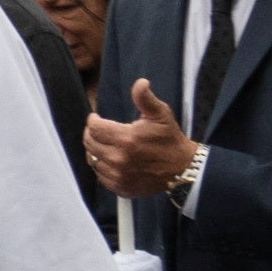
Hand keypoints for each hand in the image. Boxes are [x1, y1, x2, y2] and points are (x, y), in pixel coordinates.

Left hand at [83, 76, 194, 199]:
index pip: (94, 128)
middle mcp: (119, 159)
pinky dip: (101, 166)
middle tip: (98, 129)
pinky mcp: (120, 188)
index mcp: (127, 139)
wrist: (181, 168)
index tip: (96, 117)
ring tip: (104, 143)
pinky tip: (110, 159)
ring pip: (92, 160)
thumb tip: (140, 82)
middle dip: (91, 133)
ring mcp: (118, 176)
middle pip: (89, 144)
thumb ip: (146, 98)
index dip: (92, 120)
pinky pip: (100, 176)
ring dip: (95, 150)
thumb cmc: (170, 139)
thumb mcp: (161, 114)